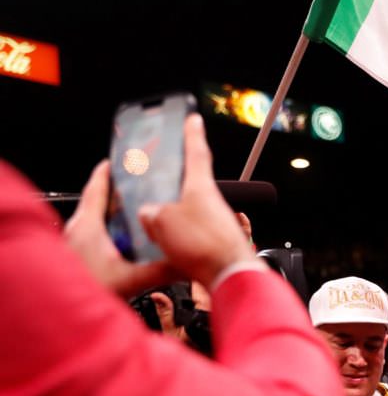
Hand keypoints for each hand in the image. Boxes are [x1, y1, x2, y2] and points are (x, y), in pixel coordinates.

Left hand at [62, 161, 178, 296]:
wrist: (66, 314)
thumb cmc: (87, 291)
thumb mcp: (131, 280)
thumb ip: (161, 271)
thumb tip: (186, 263)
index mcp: (87, 225)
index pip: (96, 187)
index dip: (108, 171)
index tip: (120, 160)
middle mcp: (77, 230)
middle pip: (97, 201)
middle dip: (116, 192)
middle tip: (137, 186)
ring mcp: (75, 243)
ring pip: (95, 218)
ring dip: (113, 213)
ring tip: (135, 212)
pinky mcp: (76, 256)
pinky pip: (94, 234)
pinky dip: (108, 230)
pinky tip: (124, 242)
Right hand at [138, 114, 256, 288]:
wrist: (230, 276)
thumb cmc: (204, 246)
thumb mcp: (163, 221)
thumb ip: (152, 212)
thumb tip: (149, 214)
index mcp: (201, 187)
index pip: (197, 152)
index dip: (192, 134)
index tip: (193, 119)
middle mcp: (211, 202)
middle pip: (190, 183)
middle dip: (172, 181)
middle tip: (156, 178)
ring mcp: (215, 222)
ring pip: (188, 210)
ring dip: (171, 211)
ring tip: (151, 219)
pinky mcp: (214, 242)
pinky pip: (190, 231)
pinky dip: (176, 233)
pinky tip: (164, 244)